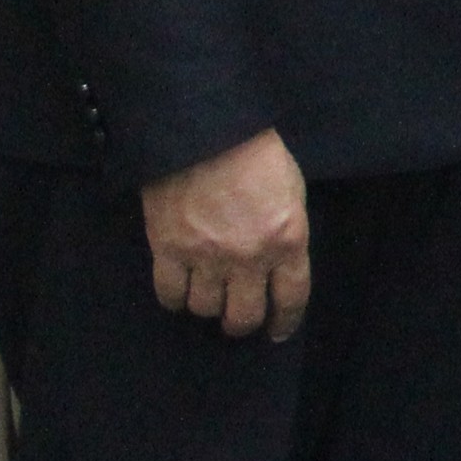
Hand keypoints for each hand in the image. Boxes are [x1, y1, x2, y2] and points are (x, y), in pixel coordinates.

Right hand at [144, 130, 311, 339]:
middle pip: (244, 316)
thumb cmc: (256, 152)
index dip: (284, 322)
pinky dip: (174, 299)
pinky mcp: (168, 249)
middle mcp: (249, 258)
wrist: (206, 129)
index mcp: (288, 241)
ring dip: (207, 307)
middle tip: (237, 319)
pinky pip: (170, 294)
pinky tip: (179, 292)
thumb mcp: (291, 191)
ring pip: (205, 308)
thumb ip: (287, 231)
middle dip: (242, 323)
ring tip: (207, 295)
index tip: (276, 332)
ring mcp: (206, 256)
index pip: (291, 299)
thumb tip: (280, 261)